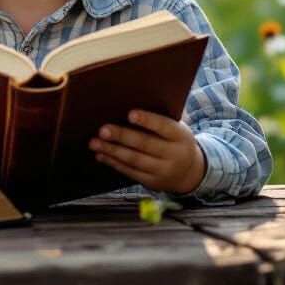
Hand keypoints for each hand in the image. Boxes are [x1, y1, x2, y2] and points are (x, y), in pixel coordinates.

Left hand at [88, 110, 205, 195]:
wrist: (190, 172)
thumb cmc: (176, 141)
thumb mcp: (177, 129)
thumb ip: (161, 118)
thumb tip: (134, 102)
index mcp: (181, 136)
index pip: (164, 126)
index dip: (147, 120)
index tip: (130, 114)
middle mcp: (174, 154)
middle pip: (145, 144)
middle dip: (122, 137)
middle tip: (103, 130)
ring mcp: (163, 171)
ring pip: (134, 160)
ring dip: (112, 151)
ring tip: (95, 143)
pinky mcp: (153, 182)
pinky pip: (130, 172)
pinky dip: (114, 163)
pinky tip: (101, 155)